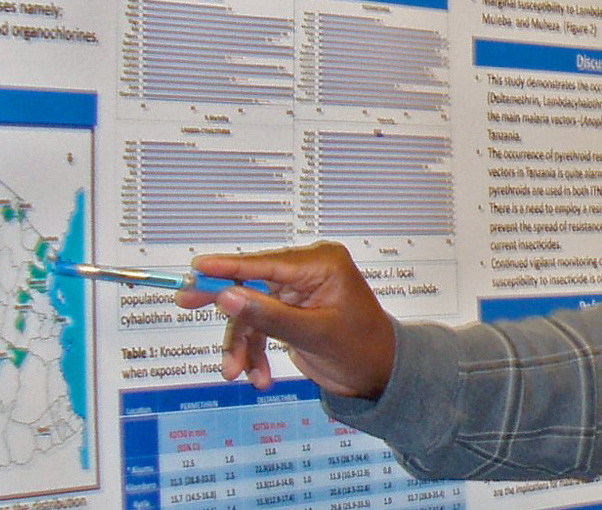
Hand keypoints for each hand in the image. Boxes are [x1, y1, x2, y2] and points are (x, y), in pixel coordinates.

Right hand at [175, 240, 396, 398]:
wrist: (378, 376)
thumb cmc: (360, 349)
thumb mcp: (313, 334)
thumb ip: (269, 316)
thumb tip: (227, 296)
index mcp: (321, 264)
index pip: (266, 263)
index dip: (228, 266)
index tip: (197, 267)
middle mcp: (307, 272)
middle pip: (250, 282)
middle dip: (225, 305)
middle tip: (184, 301)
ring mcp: (295, 293)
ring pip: (249, 312)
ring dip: (241, 344)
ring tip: (236, 372)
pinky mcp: (288, 312)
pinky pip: (258, 326)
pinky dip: (253, 352)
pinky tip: (258, 376)